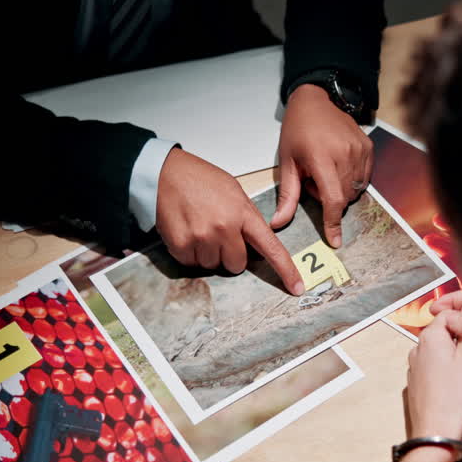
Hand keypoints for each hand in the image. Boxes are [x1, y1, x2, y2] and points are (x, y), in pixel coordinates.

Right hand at [156, 147, 304, 294]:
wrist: (166, 173)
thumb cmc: (200, 180)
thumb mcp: (234, 192)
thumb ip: (248, 218)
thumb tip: (257, 244)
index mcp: (243, 214)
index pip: (271, 248)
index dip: (285, 270)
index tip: (296, 287)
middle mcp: (224, 228)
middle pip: (237, 265)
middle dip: (230, 254)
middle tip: (218, 232)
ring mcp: (202, 238)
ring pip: (213, 265)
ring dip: (208, 253)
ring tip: (199, 227)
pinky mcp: (181, 245)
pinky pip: (192, 264)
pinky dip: (190, 253)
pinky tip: (187, 231)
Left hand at [271, 83, 373, 247]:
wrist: (315, 100)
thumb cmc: (297, 130)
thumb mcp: (287, 162)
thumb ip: (287, 196)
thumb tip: (277, 224)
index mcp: (321, 157)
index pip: (332, 198)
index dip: (333, 222)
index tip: (335, 241)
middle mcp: (344, 153)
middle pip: (344, 197)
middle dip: (329, 199)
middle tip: (313, 180)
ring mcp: (359, 149)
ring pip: (355, 189)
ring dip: (340, 189)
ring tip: (325, 169)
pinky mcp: (368, 147)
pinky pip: (364, 177)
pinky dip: (351, 180)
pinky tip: (337, 165)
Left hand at [406, 314, 461, 438]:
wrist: (439, 432)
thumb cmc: (456, 398)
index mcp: (430, 338)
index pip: (449, 314)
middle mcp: (418, 351)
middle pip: (447, 338)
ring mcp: (416, 370)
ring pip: (444, 359)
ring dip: (461, 367)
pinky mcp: (419, 387)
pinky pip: (439, 376)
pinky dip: (453, 381)